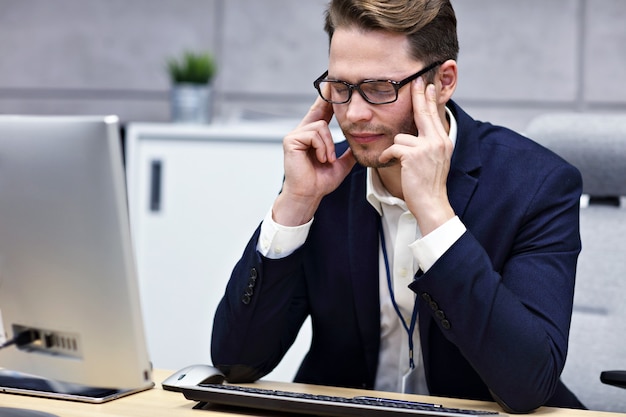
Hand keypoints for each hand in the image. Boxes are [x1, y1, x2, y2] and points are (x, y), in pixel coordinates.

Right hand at [273, 96, 355, 225]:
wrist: (309, 195)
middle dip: (330, 118)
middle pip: (322, 115)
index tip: (332, 86)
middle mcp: (301, 132)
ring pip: (321, 126)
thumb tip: (362, 142)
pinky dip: (322, 148)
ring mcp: (294, 135)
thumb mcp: (341, 164)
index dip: (326, 99)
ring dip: (329, 145)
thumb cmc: (320, 182)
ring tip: (327, 160)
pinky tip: (321, 159)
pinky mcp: (291, 140)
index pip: (320, 112)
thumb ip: (349, 152)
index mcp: (311, 135)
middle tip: (332, 119)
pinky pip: (314, 134)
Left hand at [379, 77, 454, 234]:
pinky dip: (387, 156)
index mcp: (443, 141)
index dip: (428, 99)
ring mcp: (427, 147)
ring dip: (395, 150)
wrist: (431, 203)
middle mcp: (438, 141)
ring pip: (400, 137)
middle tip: (415, 80)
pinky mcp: (413, 155)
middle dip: (418, 95)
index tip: (426, 85)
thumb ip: (428, 144)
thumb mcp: (434, 160)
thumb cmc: (428, 185)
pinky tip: (390, 164)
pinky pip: (393, 148)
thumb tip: (418, 131)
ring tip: (400, 163)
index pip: (434, 115)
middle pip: (424, 113)